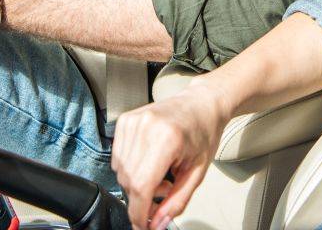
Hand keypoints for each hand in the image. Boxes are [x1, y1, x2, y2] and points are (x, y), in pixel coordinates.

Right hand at [111, 81, 232, 229]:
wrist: (202, 103)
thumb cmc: (203, 133)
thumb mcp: (197, 173)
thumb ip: (177, 201)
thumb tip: (157, 223)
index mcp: (167, 139)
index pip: (141, 186)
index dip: (139, 213)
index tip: (143, 227)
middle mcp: (145, 127)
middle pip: (128, 181)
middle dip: (142, 199)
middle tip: (163, 194)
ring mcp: (133, 122)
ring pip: (120, 171)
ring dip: (136, 184)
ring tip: (160, 175)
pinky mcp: (125, 120)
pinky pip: (118, 157)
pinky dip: (130, 168)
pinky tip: (149, 163)